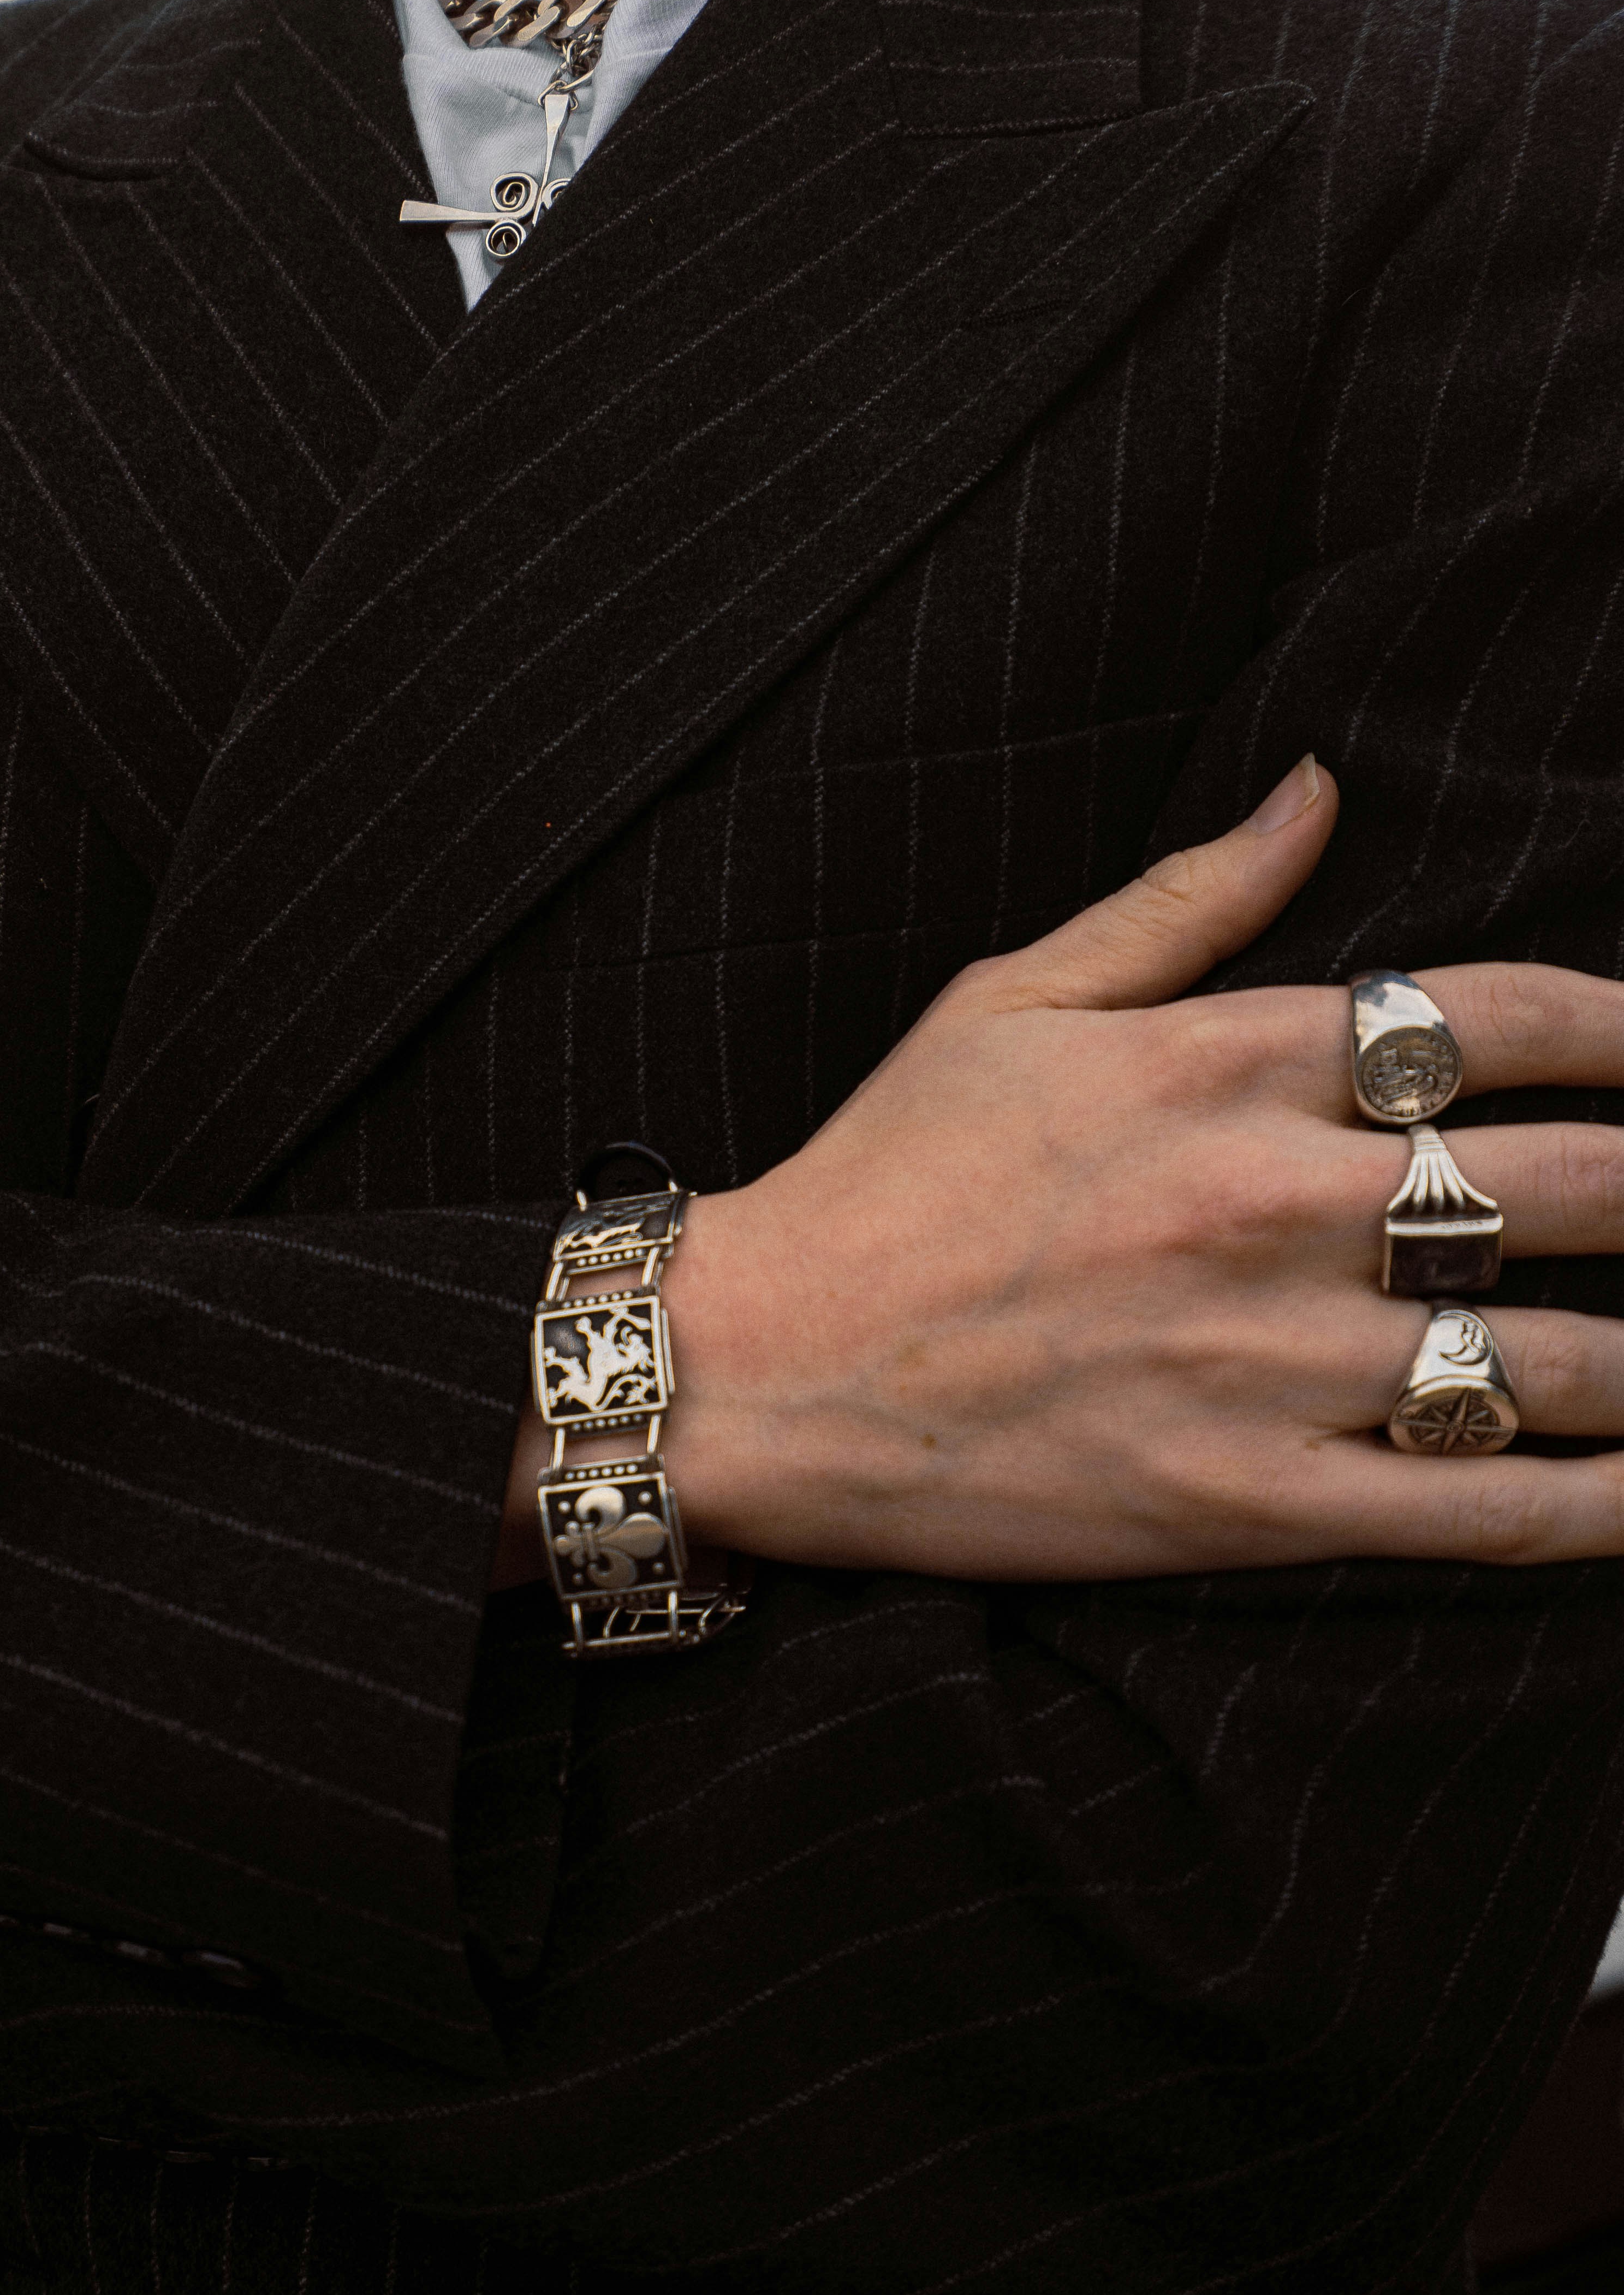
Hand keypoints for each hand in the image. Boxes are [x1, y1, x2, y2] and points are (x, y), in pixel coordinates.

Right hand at [503, 755, 1623, 1581]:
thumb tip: (1318, 784)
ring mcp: (1271, 1366)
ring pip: (1556, 1359)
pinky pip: (1478, 1510)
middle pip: (1572, 1184)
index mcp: (1221, 1065)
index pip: (1494, 1018)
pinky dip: (1593, 1504)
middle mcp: (1271, 1205)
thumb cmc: (884, 1174)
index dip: (1623, 1029)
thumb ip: (1186, 899)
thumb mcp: (1013, 996)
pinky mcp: (1252, 1505)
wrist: (757, 1369)